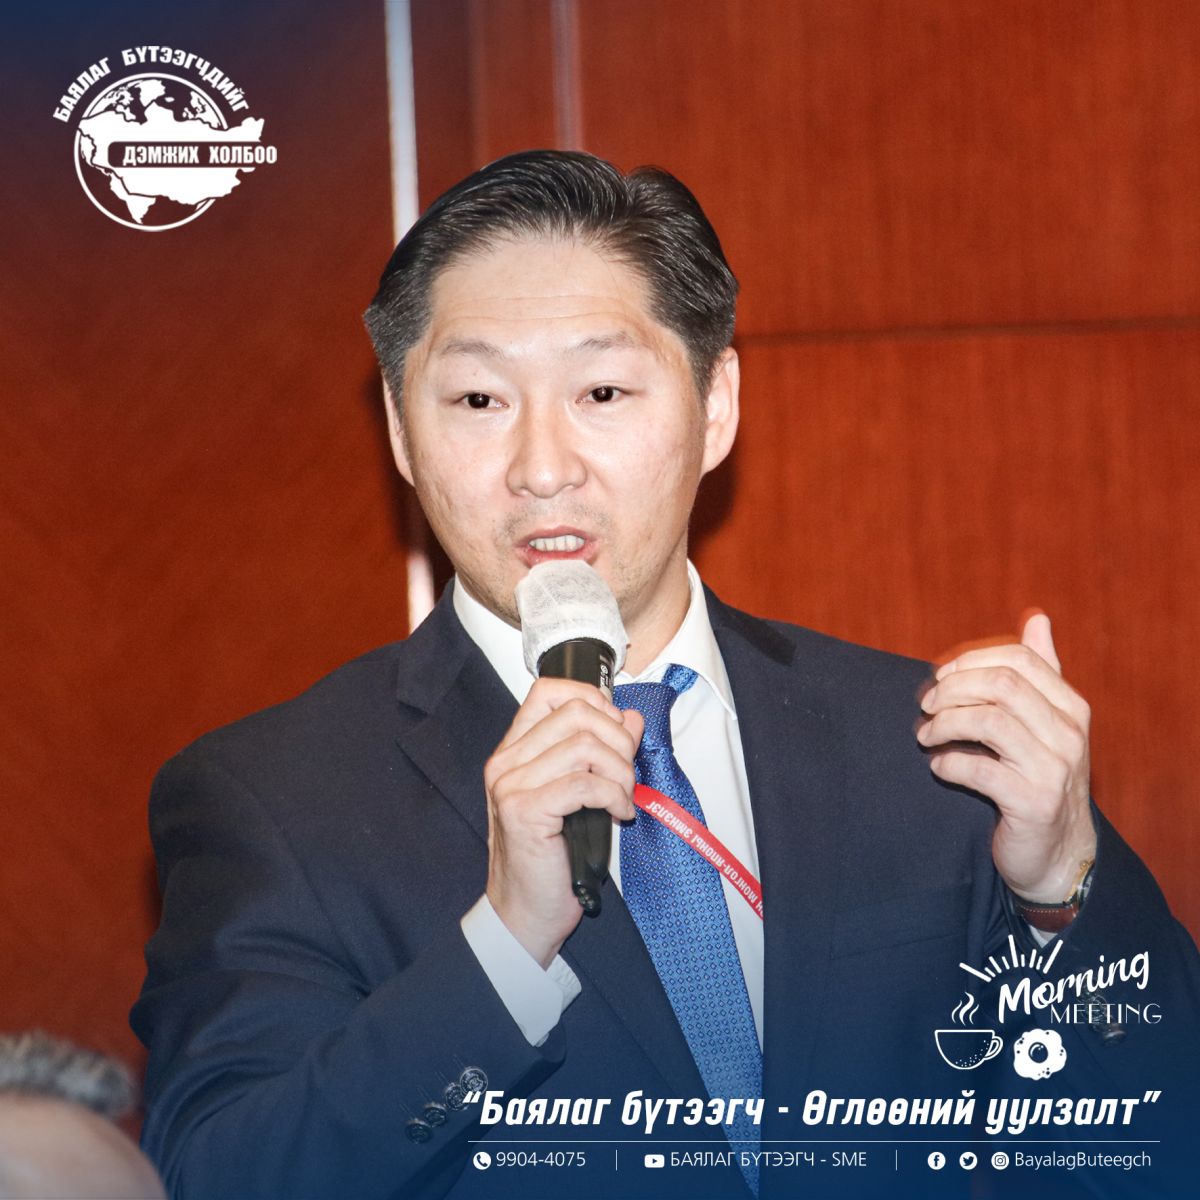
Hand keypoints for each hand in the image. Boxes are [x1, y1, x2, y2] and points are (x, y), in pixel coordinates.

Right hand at [483, 678, 643, 967]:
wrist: (525, 913)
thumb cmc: (551, 857)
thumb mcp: (580, 795)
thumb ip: (602, 752)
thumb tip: (631, 718)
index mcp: (515, 750)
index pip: (550, 690)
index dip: (593, 700)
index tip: (615, 731)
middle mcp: (506, 761)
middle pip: (576, 713)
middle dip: (618, 740)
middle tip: (626, 774)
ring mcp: (511, 785)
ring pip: (585, 745)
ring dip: (620, 771)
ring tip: (622, 799)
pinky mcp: (525, 812)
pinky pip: (585, 783)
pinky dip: (614, 795)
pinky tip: (619, 815)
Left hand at [918, 612, 1095, 902]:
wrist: (1055, 852)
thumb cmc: (1037, 777)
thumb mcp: (1044, 723)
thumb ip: (1039, 672)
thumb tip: (1038, 618)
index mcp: (1071, 706)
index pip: (1018, 659)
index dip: (970, 662)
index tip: (939, 679)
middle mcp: (1071, 733)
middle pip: (1002, 685)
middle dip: (952, 689)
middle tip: (925, 707)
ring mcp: (1056, 770)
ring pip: (989, 722)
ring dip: (944, 724)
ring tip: (926, 737)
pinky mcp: (1035, 804)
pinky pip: (982, 771)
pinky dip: (950, 763)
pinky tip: (939, 767)